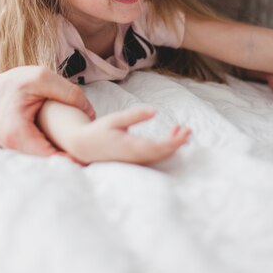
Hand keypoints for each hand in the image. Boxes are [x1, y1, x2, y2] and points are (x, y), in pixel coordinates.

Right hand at [0, 66, 95, 154]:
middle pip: (54, 163)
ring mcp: (19, 153)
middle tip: (96, 148)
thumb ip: (67, 92)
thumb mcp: (39, 78)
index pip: (54, 158)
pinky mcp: (23, 150)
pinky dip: (58, 149)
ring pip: (50, 161)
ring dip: (68, 154)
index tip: (93, 149)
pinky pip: (44, 155)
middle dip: (75, 157)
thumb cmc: (8, 85)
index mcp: (20, 136)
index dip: (76, 156)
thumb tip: (90, 112)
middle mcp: (18, 150)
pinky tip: (72, 140)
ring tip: (87, 144)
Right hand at [66, 106, 190, 164]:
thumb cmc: (99, 131)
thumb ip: (135, 115)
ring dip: (173, 144)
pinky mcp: (136, 161)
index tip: (186, 132)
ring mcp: (136, 162)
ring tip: (181, 129)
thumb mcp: (115, 119)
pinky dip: (166, 146)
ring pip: (161, 156)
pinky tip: (171, 134)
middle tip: (188, 130)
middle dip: (178, 143)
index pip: (159, 148)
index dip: (174, 142)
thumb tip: (155, 111)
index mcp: (131, 147)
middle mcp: (136, 158)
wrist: (84, 147)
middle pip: (163, 154)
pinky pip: (156, 156)